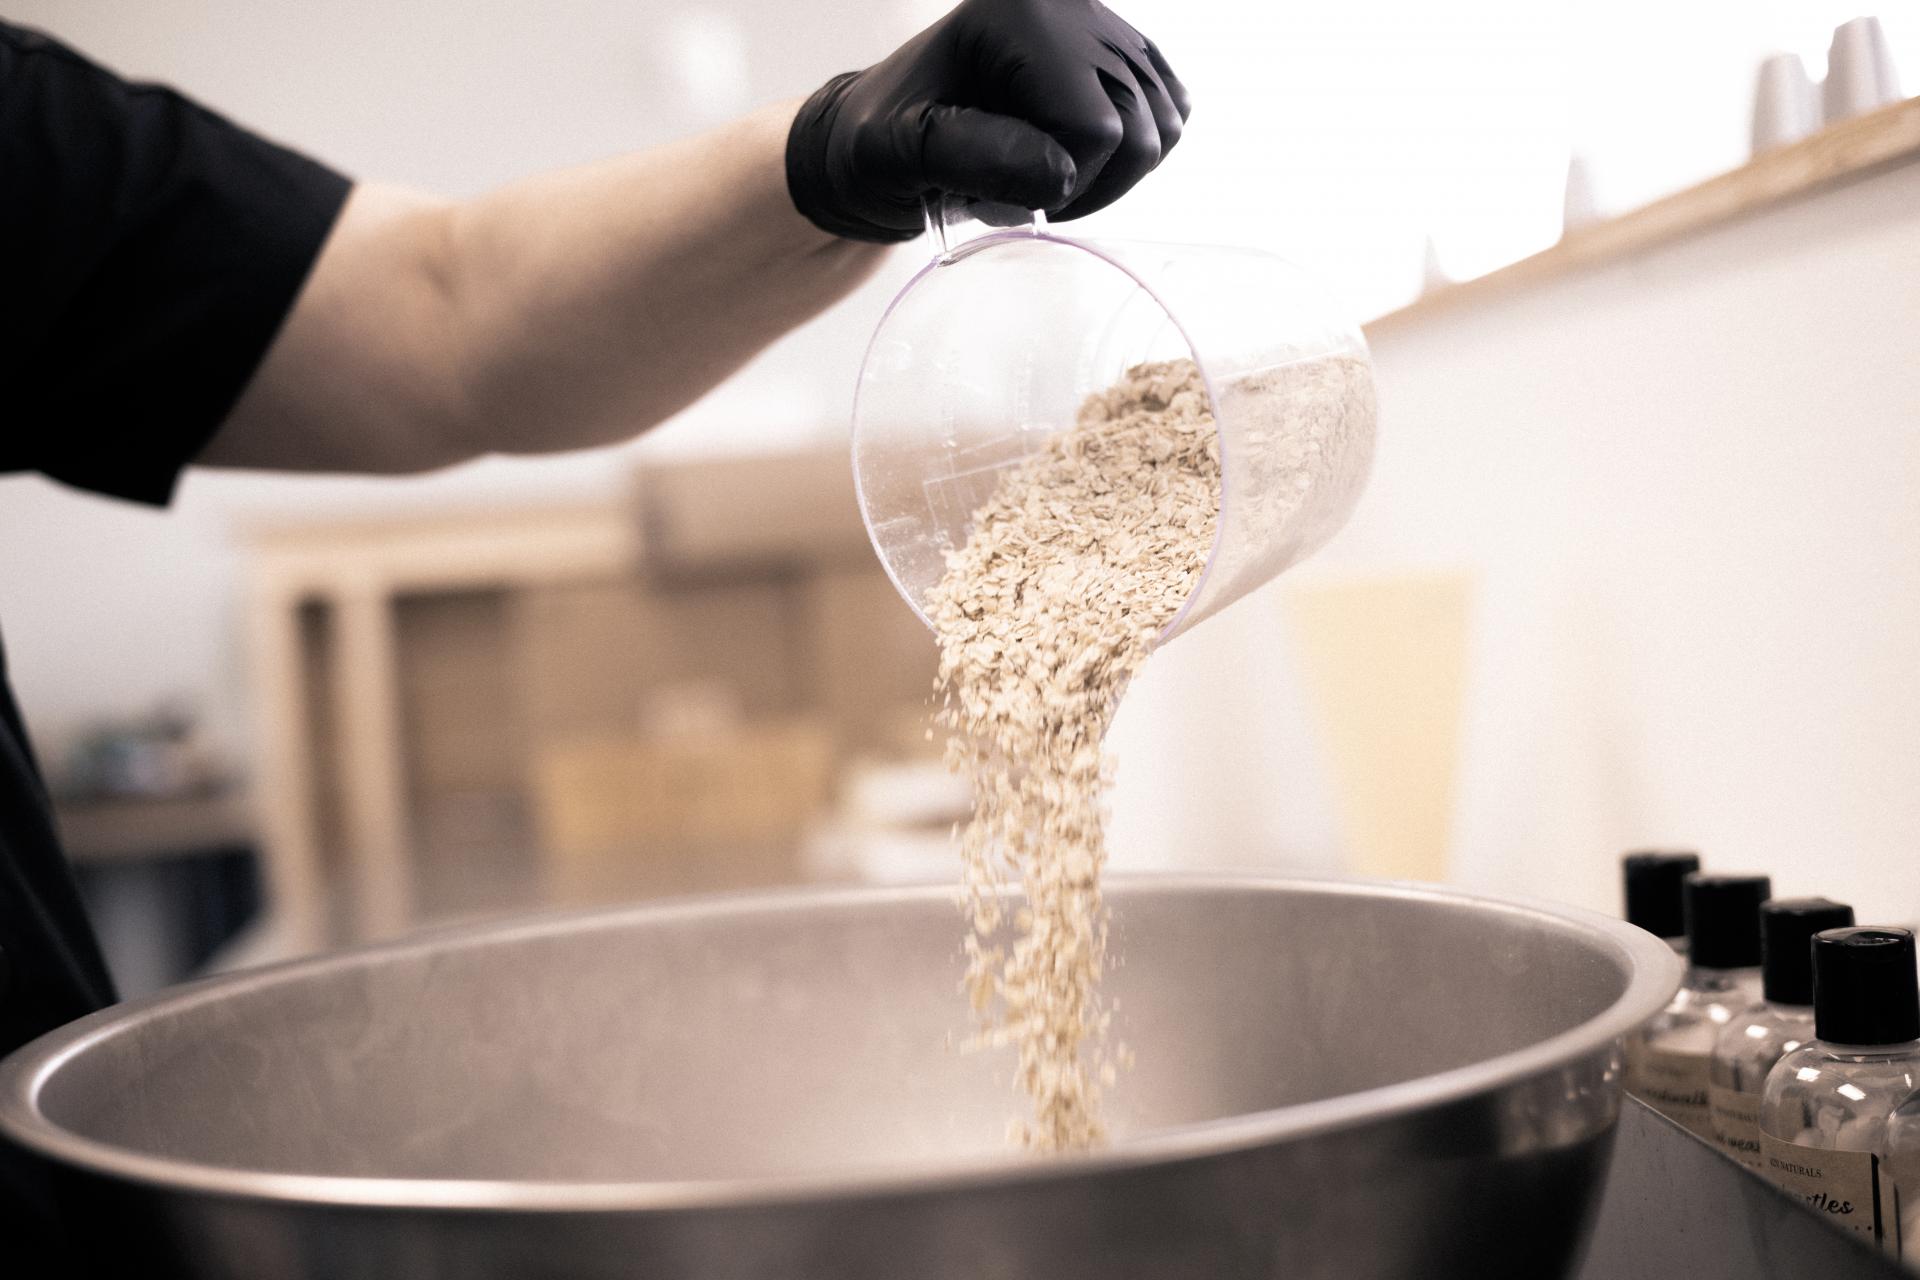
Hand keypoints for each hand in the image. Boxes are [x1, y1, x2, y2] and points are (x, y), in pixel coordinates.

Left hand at [785, 0, 1190, 241]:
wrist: (881, 125)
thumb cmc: (880, 139)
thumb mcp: (899, 149)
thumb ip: (974, 155)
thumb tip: (1058, 173)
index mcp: (1020, 15)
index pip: (1094, 127)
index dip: (1056, 185)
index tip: (993, 193)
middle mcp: (1074, 8)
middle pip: (1138, 131)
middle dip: (1083, 186)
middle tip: (1014, 192)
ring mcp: (1106, 28)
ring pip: (1164, 129)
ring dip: (1110, 178)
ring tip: (1040, 176)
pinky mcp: (1124, 55)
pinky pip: (1171, 115)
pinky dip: (1134, 156)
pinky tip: (1074, 161)